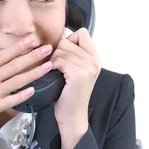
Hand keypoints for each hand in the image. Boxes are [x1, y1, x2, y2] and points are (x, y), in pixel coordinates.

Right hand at [0, 37, 53, 143]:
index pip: (1, 56)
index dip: (17, 47)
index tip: (30, 40)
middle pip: (13, 66)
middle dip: (32, 56)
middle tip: (47, 48)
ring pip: (16, 82)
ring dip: (33, 73)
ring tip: (48, 66)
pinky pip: (10, 101)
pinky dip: (22, 95)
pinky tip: (33, 89)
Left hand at [52, 28, 100, 143]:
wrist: (73, 116)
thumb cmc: (69, 95)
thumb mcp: (77, 71)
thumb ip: (74, 55)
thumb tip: (59, 39)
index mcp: (95, 58)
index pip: (82, 33)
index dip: (69, 40)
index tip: (65, 55)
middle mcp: (94, 61)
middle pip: (67, 40)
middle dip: (57, 52)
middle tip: (57, 67)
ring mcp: (88, 67)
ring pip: (61, 49)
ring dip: (53, 60)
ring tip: (56, 72)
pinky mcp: (79, 74)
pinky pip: (59, 60)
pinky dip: (53, 66)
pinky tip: (54, 75)